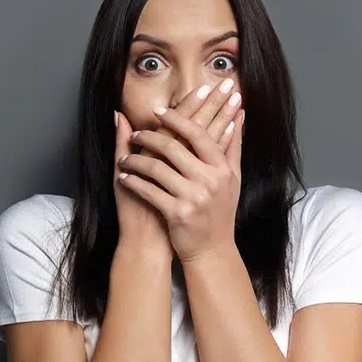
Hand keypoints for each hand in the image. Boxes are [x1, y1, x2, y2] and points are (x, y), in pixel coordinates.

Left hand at [117, 83, 244, 260]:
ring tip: (125, 157)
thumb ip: (233, 144)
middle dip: (149, 137)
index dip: (177, 119)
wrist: (213, 250)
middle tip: (135, 133)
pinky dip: (133, 182)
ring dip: (136, 160)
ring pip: (157, 168)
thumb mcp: (233, 178)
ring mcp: (193, 198)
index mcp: (222, 169)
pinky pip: (149, 191)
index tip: (158, 110)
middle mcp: (210, 182)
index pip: (198, 134)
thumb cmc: (221, 211)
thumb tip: (238, 112)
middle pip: (173, 148)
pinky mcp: (177, 214)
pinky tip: (123, 176)